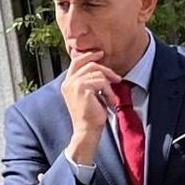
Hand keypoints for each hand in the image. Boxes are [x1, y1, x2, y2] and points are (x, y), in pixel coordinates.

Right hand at [60, 51, 118, 165]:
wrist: (86, 131)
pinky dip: (108, 91)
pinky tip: (108, 101)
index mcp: (67, 83)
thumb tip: (100, 67)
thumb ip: (89, 80)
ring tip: (110, 98)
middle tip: (117, 79)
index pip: (76, 62)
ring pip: (98, 74)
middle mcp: (68, 83)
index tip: (101, 54)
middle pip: (90, 65)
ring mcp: (74, 85)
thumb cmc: (90, 115)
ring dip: (108, 86)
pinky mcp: (82, 89)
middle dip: (106, 70)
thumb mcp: (88, 94)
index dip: (89, 55)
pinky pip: (101, 82)